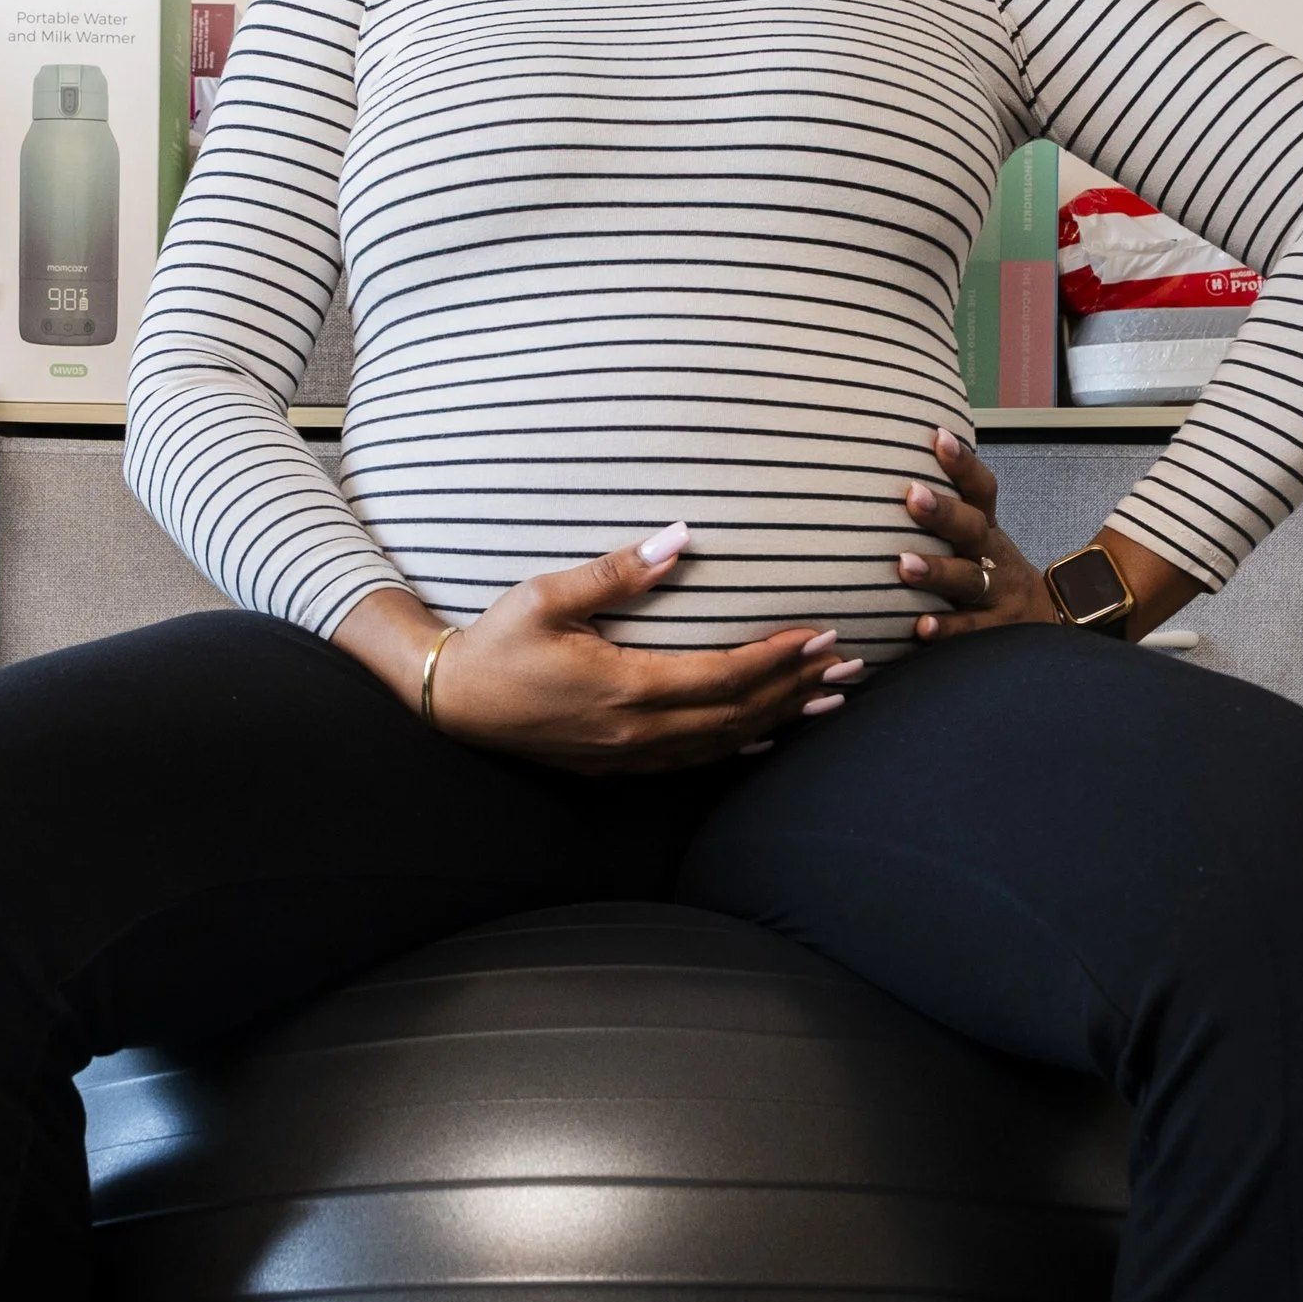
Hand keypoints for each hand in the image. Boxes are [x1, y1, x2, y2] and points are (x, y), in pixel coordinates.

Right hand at [336, 524, 861, 774]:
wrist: (452, 702)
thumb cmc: (497, 641)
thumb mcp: (548, 596)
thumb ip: (618, 572)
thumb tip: (681, 538)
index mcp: (628, 688)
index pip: (727, 676)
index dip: (780, 657)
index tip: (822, 633)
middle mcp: (638, 731)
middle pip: (739, 714)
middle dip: (798, 687)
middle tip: (850, 665)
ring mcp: (630, 755)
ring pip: (724, 742)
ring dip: (780, 719)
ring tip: (828, 700)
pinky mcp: (619, 764)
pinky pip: (695, 760)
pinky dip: (740, 745)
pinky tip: (767, 736)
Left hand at [895, 430, 1199, 644]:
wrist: (1044, 622)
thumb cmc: (991, 572)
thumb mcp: (980, 539)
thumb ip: (948, 511)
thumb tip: (897, 458)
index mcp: (986, 529)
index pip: (979, 489)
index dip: (962, 464)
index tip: (938, 436)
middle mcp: (993, 556)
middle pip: (972, 530)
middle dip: (943, 512)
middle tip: (912, 495)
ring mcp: (997, 594)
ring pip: (969, 580)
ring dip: (937, 572)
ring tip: (905, 564)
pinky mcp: (995, 632)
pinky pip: (970, 630)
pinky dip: (947, 628)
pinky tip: (920, 627)